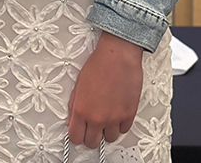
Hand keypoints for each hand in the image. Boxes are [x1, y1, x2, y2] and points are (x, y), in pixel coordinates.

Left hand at [67, 31, 143, 147]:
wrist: (117, 57)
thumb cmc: (98, 66)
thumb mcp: (78, 84)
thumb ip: (74, 105)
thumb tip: (71, 120)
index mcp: (81, 110)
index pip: (75, 137)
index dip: (76, 135)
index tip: (78, 131)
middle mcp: (97, 118)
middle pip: (92, 142)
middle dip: (90, 136)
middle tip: (91, 126)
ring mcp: (114, 119)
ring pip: (109, 138)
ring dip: (106, 130)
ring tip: (105, 116)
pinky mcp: (129, 116)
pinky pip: (123, 130)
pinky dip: (119, 124)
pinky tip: (116, 111)